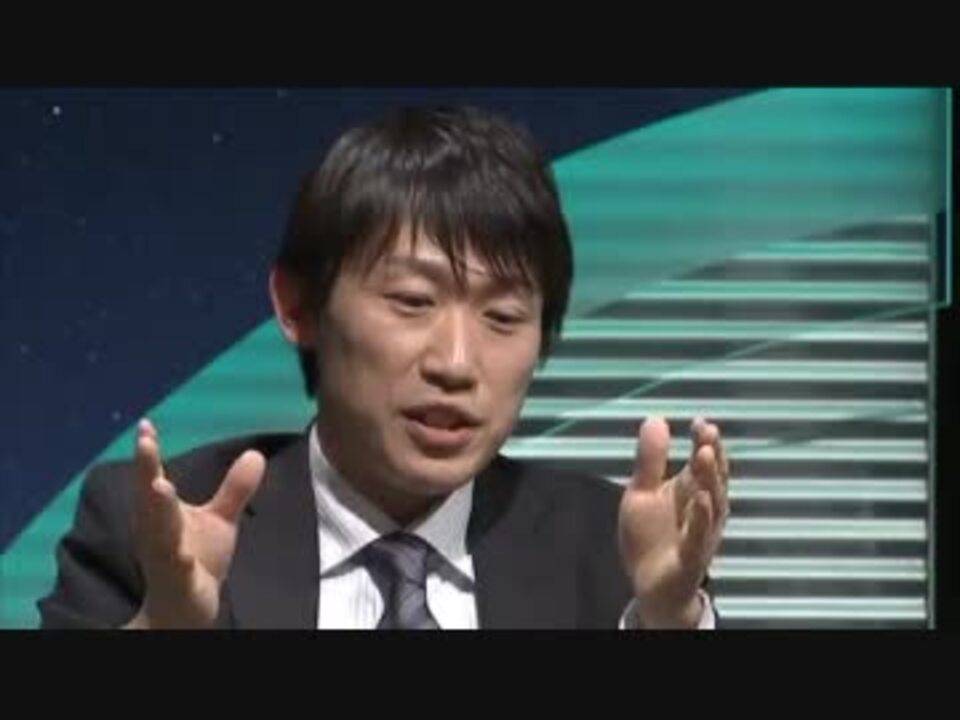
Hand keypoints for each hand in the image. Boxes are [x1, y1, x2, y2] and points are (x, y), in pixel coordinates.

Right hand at [126, 419, 265, 628]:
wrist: (184, 609)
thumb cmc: (195, 559)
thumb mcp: (219, 520)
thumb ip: (235, 489)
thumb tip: (256, 453)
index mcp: (159, 513)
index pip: (151, 477)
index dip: (148, 453)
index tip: (145, 424)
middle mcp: (155, 531)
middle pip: (150, 498)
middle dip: (146, 471)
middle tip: (145, 443)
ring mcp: (164, 556)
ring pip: (159, 531)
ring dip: (158, 508)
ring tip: (160, 485)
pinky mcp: (178, 581)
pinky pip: (177, 569)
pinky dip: (178, 560)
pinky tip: (183, 554)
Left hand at [617, 416, 728, 627]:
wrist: (649, 585)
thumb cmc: (650, 538)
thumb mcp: (642, 492)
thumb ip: (650, 460)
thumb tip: (655, 419)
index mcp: (691, 492)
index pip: (703, 463)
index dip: (704, 442)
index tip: (701, 422)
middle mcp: (703, 511)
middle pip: (712, 480)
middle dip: (711, 456)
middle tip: (707, 433)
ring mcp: (700, 535)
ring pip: (711, 506)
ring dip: (709, 480)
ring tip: (704, 455)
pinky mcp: (690, 559)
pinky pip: (698, 538)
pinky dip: (700, 518)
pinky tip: (700, 498)